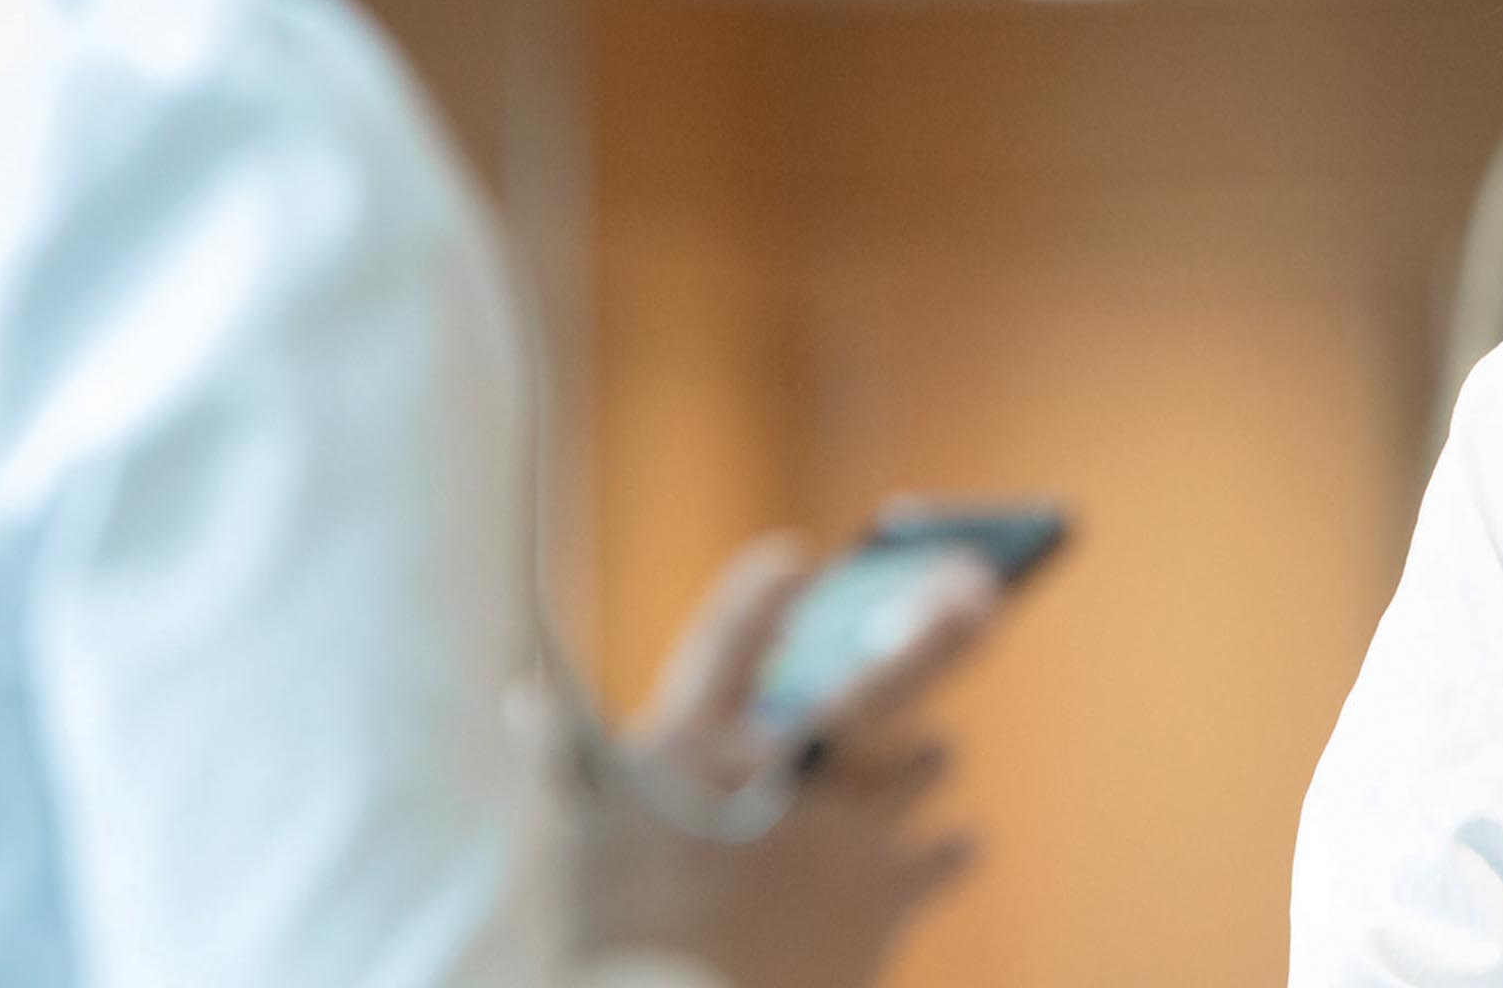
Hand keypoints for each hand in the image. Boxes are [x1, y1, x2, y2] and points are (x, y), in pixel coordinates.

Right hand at [578, 534, 1005, 987]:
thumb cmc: (614, 941)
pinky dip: (951, 849)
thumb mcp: (578, 844)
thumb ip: (566, 762)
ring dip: (925, 758)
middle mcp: (779, 768)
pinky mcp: (891, 889)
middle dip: (937, 626)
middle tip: (977, 588)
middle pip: (882, 672)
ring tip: (930, 755)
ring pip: (928, 758)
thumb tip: (525, 704)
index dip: (762, 595)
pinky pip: (956, 848)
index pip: (729, 639)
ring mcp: (845, 826)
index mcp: (690, 746)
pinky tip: (949, 849)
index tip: (793, 560)